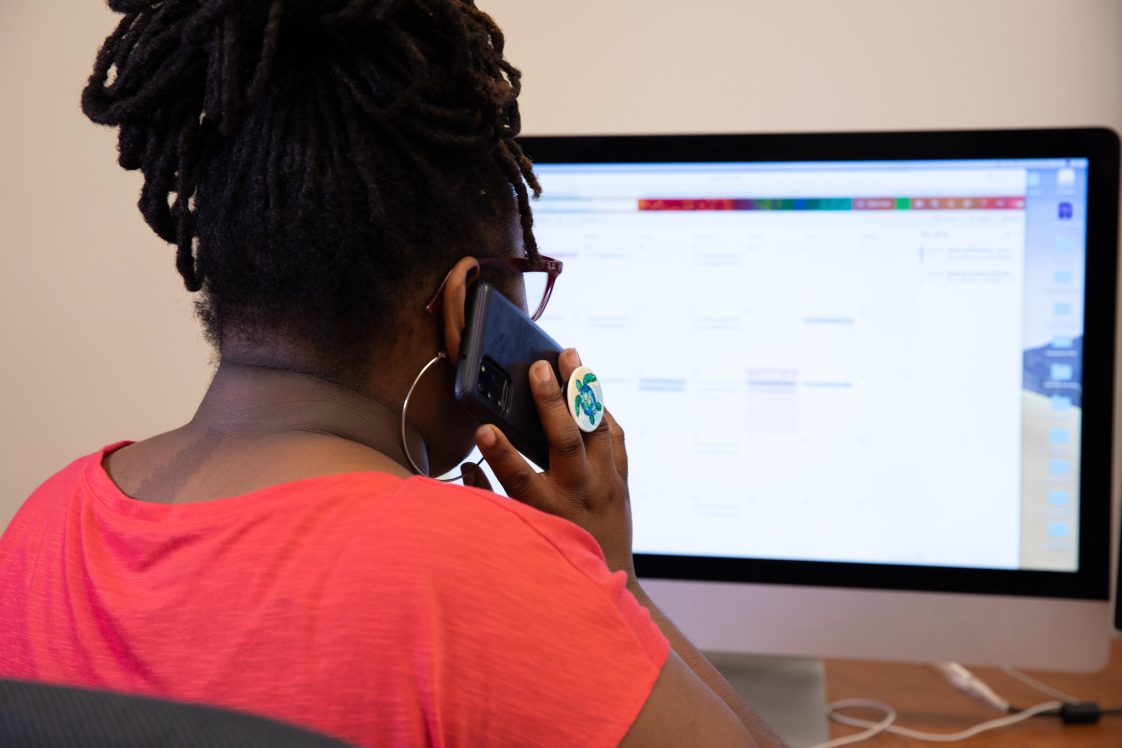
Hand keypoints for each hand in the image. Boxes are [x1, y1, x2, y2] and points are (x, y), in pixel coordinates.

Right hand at [462, 348, 634, 578]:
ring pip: (597, 428)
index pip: (518, 478)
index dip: (499, 453)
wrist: (608, 578)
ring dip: (583, 389)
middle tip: (539, 366)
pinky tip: (587, 387)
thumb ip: (489, 497)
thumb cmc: (552, 551)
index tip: (482, 430)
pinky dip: (600, 409)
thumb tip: (470, 461)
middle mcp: (579, 494)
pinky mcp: (622, 478)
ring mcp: (606, 484)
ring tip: (571, 355)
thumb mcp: (516, 531)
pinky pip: (613, 435)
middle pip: (566, 442)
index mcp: (546, 510)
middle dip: (551, 402)